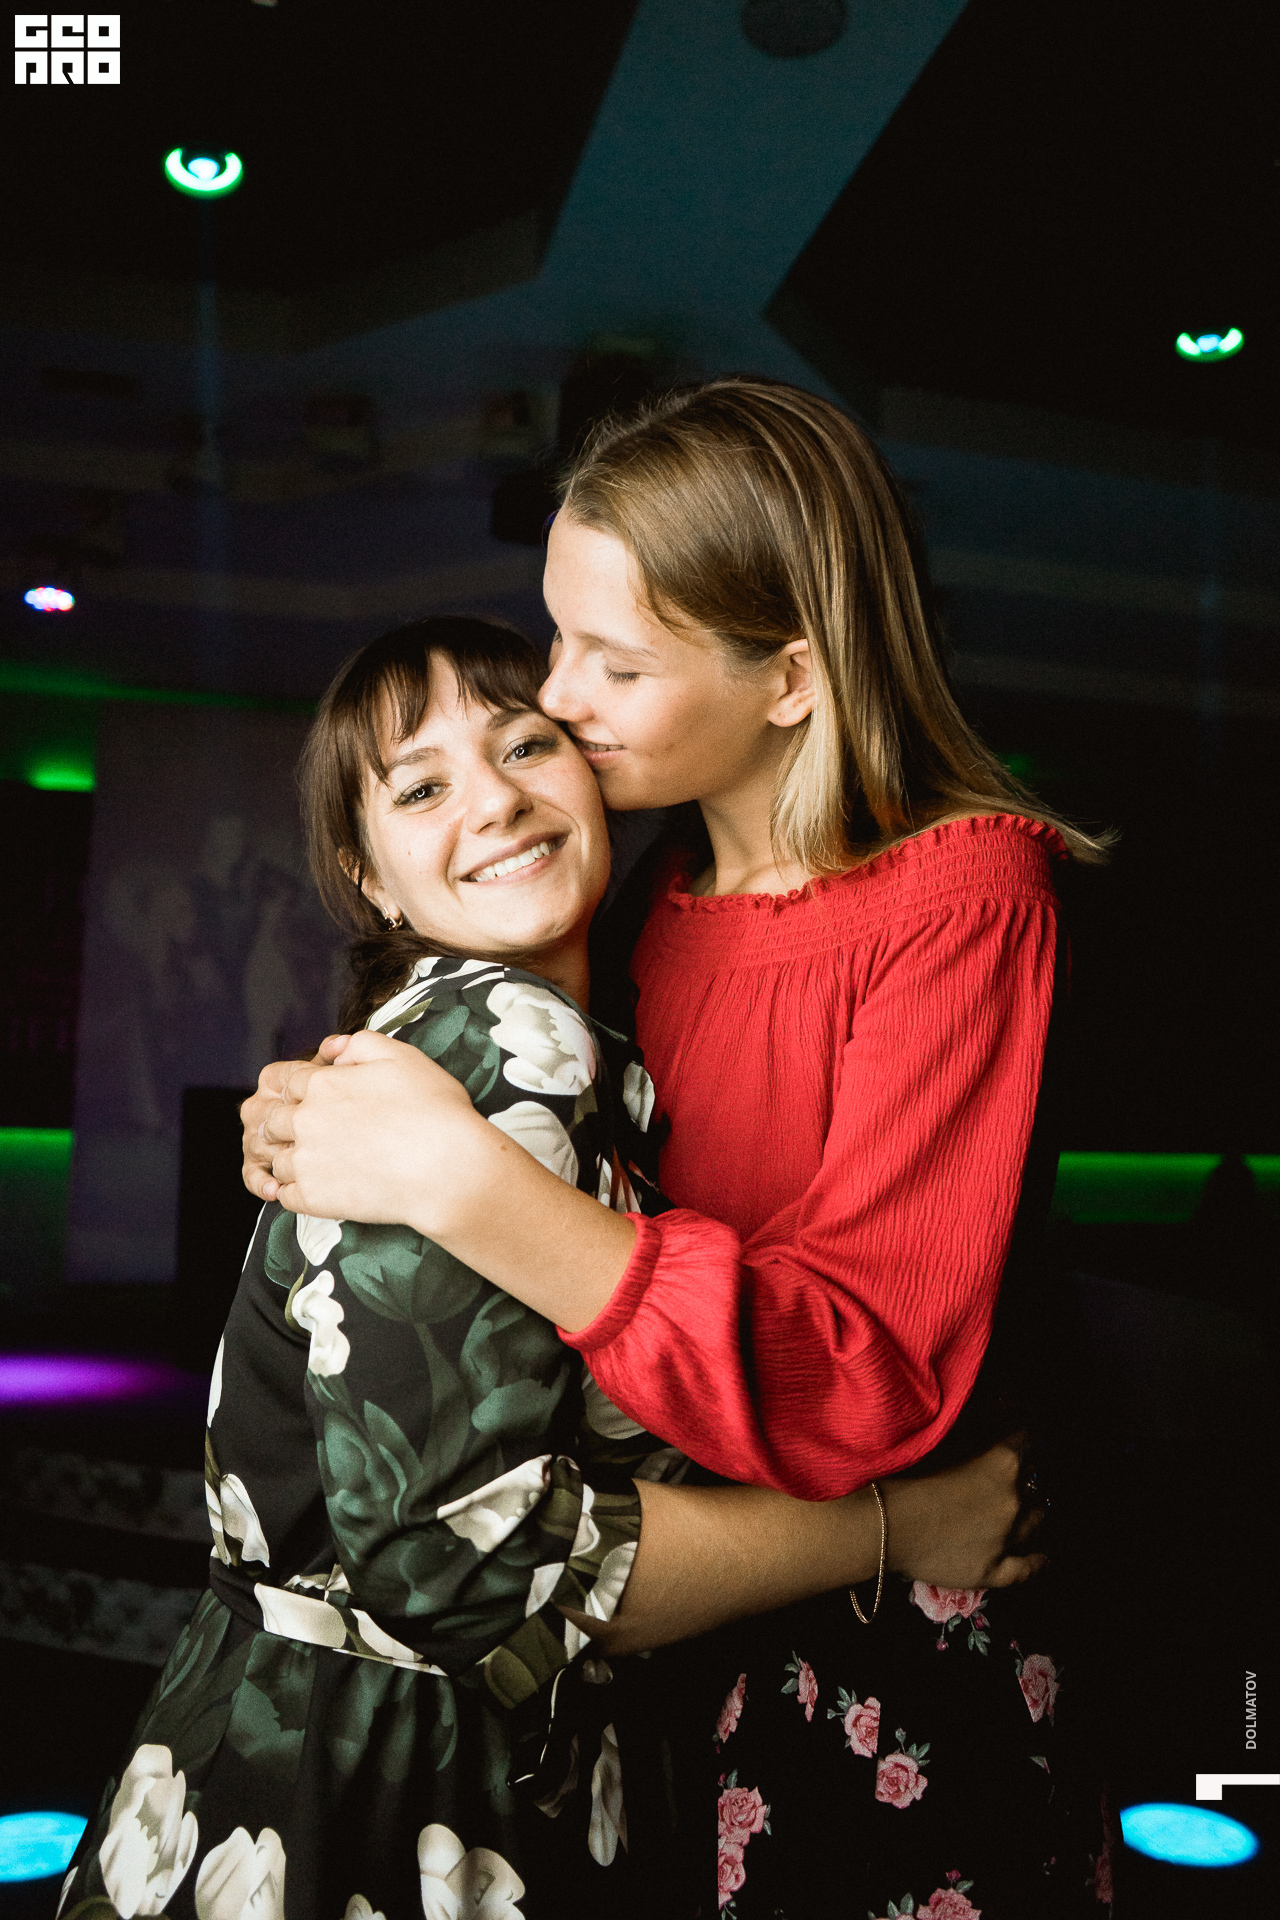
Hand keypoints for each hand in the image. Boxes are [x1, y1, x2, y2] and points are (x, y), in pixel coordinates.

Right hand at [240, 1055, 326, 1201]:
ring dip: (279, 1158)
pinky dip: (262, 1183)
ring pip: (259, 1145)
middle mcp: (259, 1105)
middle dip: (290, 1129)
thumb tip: (341, 1043)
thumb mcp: (337, 1073)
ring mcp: (254, 1135)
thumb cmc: (336, 1097)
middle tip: (317, 1142)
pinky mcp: (254, 1162)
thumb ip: (337, 1056)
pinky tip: (276, 1190)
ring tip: (301, 1170)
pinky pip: (252, 1173)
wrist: (335, 1128)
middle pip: (266, 1115)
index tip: (328, 1100)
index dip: (305, 1089)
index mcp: (274, 1079)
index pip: (282, 1078)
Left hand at [266, 1028, 482, 1226]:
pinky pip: (285, 1195)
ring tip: (322, 1163)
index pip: (286, 1081)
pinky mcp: (313, 1198)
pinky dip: (295, 1192)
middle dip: (287, 1124)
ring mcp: (306, 1162)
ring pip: (276, 1159)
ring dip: (292, 1159)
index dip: (299, 1089)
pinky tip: (321, 1188)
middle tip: (315, 1133)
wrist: (447, 1170)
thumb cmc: (434, 1110)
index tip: (314, 1100)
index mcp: (323, 1083)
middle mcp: (306, 1120)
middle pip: (272, 1120)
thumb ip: (361, 1044)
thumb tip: (334, 1049)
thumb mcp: (402, 1057)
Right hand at [884, 1437, 1045, 1591]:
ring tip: (1027, 1512)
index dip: (1019, 1441)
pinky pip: (1027, 1568)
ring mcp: (1006, 1539)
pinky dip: (1037, 1562)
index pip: (1026, 1443)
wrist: (884, 1525)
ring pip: (1036, 1523)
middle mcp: (1013, 1500)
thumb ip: (977, 1425)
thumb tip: (1004, 1406)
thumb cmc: (907, 1475)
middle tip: (1008, 1478)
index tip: (1015, 1441)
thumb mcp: (944, 1439)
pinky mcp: (994, 1571)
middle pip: (1034, 1485)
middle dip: (1024, 1479)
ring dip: (1033, 1514)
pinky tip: (1042, 1557)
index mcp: (1003, 1464)